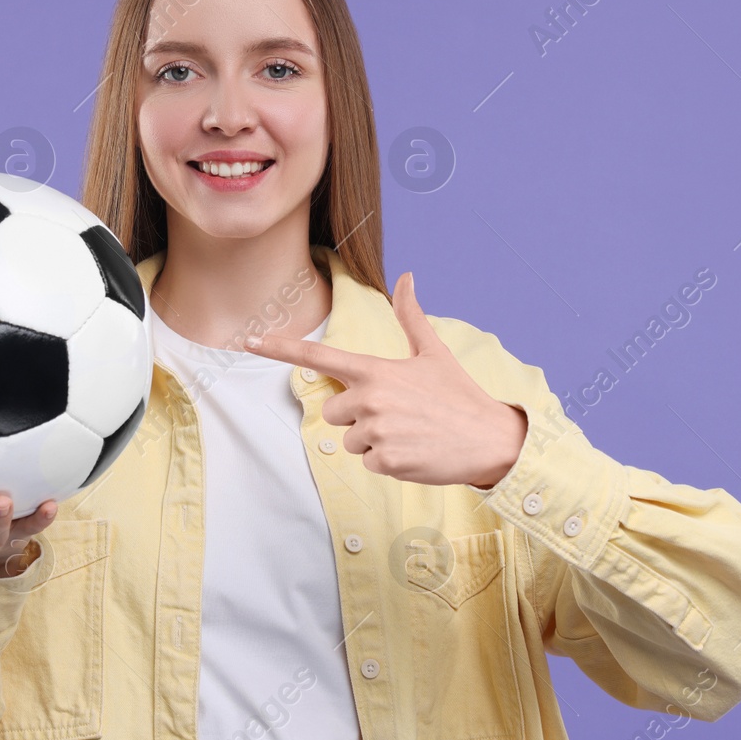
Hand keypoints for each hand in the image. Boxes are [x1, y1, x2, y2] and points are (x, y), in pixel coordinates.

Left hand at [243, 271, 527, 487]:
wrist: (491, 438)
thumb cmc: (458, 394)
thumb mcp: (434, 352)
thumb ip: (411, 316)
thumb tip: (407, 276)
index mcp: (376, 370)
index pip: (318, 357)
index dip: (280, 348)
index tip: (249, 340)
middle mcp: (370, 398)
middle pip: (332, 412)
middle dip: (356, 416)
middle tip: (396, 414)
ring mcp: (377, 431)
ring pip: (349, 440)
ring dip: (373, 441)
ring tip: (409, 432)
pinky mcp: (386, 461)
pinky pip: (367, 463)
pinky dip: (388, 461)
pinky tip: (414, 451)